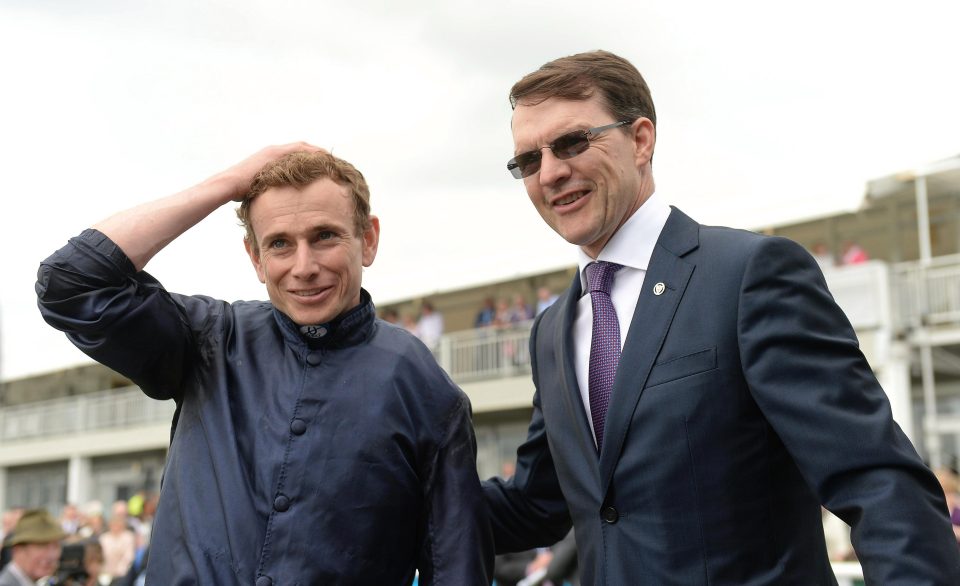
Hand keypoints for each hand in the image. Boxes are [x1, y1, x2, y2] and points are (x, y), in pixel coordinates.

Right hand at [211, 142, 326, 201]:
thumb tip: (281, 204)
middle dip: (317, 154)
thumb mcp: (262, 190)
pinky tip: (324, 158)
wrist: (229, 185)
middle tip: (332, 161)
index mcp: (271, 158)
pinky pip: (299, 149)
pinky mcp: (274, 153)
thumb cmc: (241, 193)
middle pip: (302, 148)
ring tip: (332, 159)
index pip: (296, 155)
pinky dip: (312, 152)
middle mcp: (274, 151)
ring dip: (317, 152)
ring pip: (302, 147)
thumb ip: (273, 191)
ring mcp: (274, 151)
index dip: (310, 159)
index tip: (324, 166)